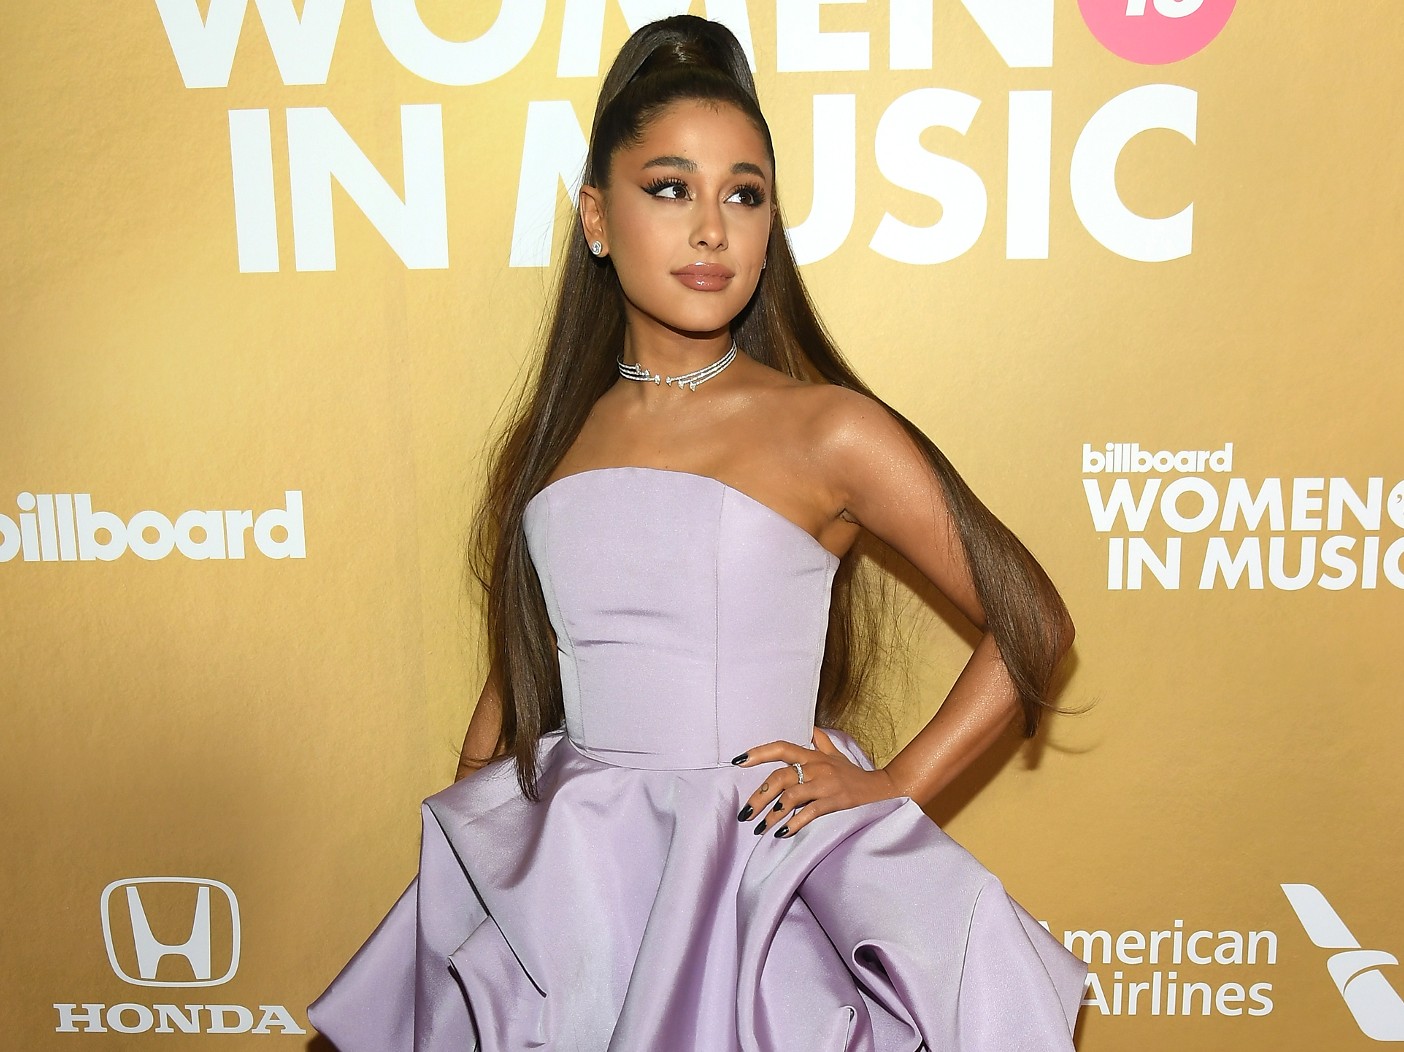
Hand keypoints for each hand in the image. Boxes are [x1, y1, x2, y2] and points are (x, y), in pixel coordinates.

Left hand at [731, 728, 902, 837]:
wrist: (883, 790)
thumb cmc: (854, 774)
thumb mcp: (836, 754)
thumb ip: (820, 741)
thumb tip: (808, 728)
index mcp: (813, 755)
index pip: (781, 748)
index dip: (759, 753)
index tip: (739, 761)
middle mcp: (817, 767)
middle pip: (780, 777)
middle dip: (759, 796)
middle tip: (745, 813)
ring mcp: (826, 784)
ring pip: (791, 796)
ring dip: (772, 813)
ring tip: (761, 828)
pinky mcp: (835, 802)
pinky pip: (809, 812)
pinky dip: (794, 823)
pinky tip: (782, 832)